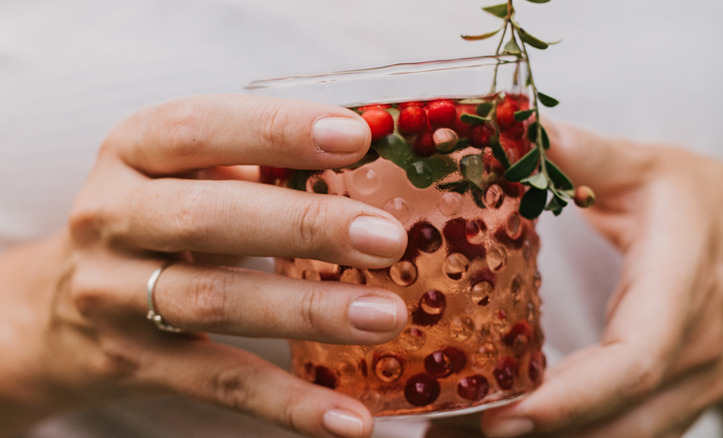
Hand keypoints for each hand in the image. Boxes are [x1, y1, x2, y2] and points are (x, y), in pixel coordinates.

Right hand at [0, 95, 408, 437]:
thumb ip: (255, 163)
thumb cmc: (153, 215)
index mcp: (133, 152)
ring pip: (217, 301)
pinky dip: (287, 403)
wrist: (58, 301)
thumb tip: (369, 161)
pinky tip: (348, 417)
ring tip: (384, 316)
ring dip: (308, 311)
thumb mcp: (183, 172)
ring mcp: (116, 295)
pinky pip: (219, 383)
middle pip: (207, 218)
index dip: (276, 130)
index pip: (199, 128)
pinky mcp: (137, 361)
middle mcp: (114, 217)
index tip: (355, 136)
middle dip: (305, 227)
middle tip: (386, 239)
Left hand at [478, 122, 722, 436]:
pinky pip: (628, 433)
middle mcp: (695, 350)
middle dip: (544, 437)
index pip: (633, 360)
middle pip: (623, 420)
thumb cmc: (700, 198)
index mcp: (682, 287)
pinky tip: (516, 431)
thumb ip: (583, 152)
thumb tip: (518, 127)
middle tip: (456, 433)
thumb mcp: (644, 166)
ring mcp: (694, 382)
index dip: (572, 398)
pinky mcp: (679, 394)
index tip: (504, 417)